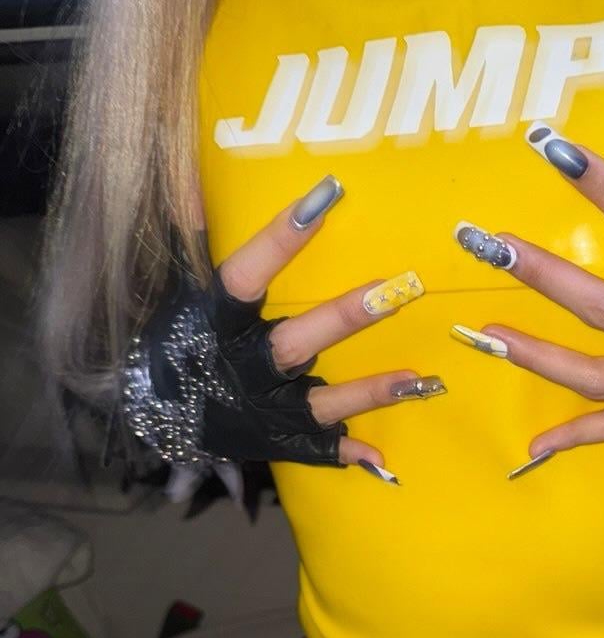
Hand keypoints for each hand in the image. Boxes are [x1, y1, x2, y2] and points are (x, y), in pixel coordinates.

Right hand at [124, 175, 438, 477]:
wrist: (151, 411)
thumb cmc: (175, 336)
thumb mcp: (177, 287)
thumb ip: (192, 238)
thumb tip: (195, 180)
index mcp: (217, 321)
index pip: (246, 274)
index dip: (281, 239)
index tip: (324, 198)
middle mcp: (243, 366)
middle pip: (296, 341)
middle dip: (346, 317)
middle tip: (394, 290)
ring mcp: (263, 408)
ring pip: (320, 401)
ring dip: (368, 392)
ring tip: (417, 380)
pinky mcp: (276, 439)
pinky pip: (315, 450)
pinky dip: (345, 453)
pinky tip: (380, 457)